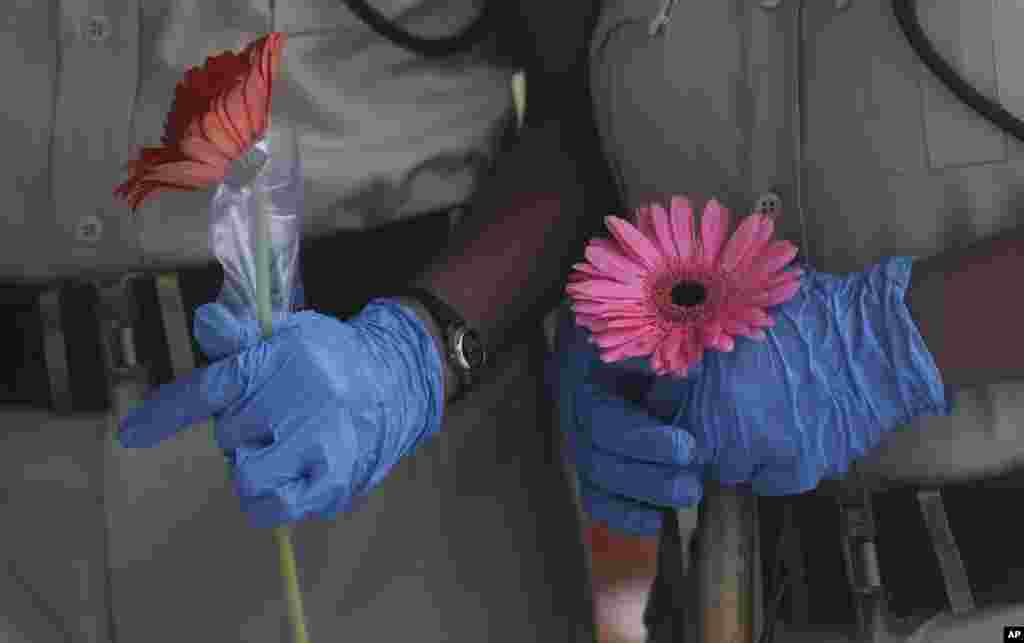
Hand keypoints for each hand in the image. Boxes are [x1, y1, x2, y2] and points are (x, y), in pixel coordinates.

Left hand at [118, 299, 444, 527]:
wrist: (398, 381)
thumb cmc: (330, 358)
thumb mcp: (287, 334)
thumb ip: (240, 335)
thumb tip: (204, 319)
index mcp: (276, 359)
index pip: (208, 389)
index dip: (164, 413)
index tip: (131, 435)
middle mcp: (293, 399)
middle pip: (227, 436)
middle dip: (242, 432)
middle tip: (273, 420)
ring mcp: (314, 440)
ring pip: (246, 476)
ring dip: (256, 466)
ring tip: (282, 451)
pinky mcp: (333, 476)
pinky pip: (277, 506)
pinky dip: (271, 503)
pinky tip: (287, 484)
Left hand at [549, 256, 952, 533]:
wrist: (885, 346)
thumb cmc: (821, 313)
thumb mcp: (752, 303)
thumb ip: (711, 320)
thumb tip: (679, 314)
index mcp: (706, 378)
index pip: (660, 403)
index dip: (670, 395)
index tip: (680, 390)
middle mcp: (723, 421)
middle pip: (687, 442)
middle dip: (699, 428)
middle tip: (721, 409)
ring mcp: (758, 452)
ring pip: (725, 469)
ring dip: (734, 453)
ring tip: (754, 425)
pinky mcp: (796, 471)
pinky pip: (766, 483)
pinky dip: (771, 469)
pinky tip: (785, 440)